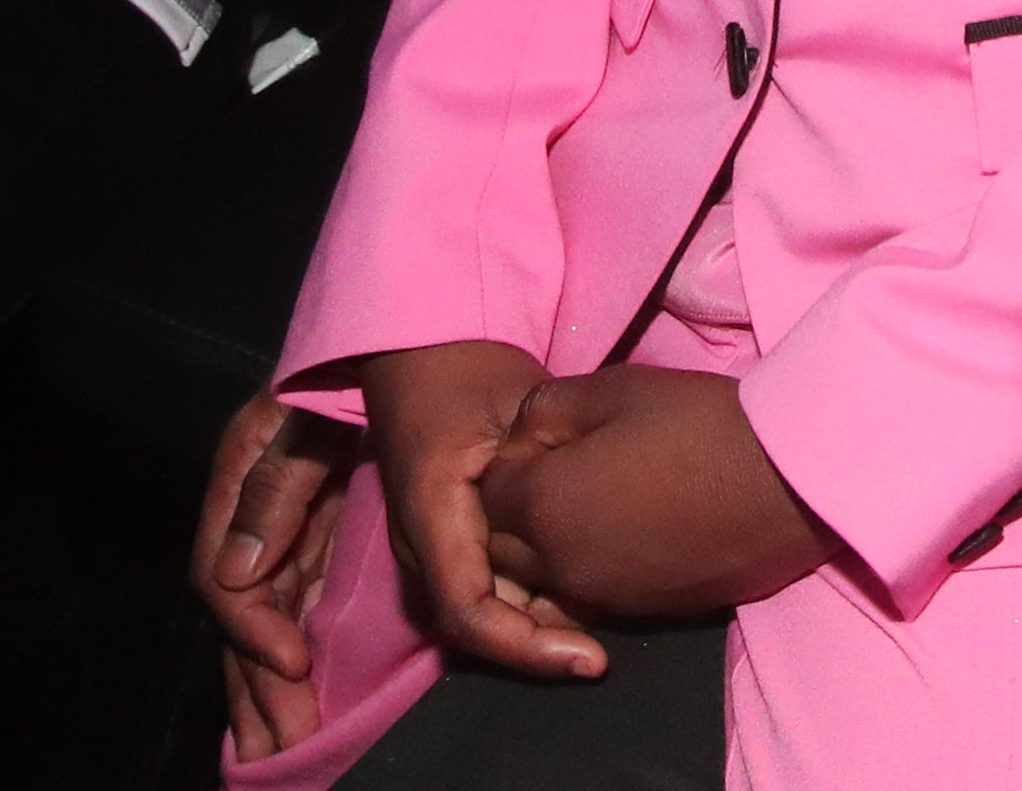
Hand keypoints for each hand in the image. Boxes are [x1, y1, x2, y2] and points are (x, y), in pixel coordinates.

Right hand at [195, 391, 356, 759]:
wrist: (409, 347)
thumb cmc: (356, 376)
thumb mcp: (307, 418)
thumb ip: (273, 487)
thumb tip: (231, 575)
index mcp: (240, 483)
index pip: (225, 578)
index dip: (252, 629)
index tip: (293, 666)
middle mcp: (253, 519)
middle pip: (244, 621)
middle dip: (259, 687)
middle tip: (287, 745)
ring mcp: (284, 537)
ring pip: (266, 629)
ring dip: (270, 693)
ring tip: (286, 750)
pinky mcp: (316, 549)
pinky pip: (296, 617)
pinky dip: (294, 667)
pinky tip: (300, 712)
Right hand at [368, 339, 613, 680]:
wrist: (421, 361)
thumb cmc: (471, 376)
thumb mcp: (516, 411)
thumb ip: (541, 472)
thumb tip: (580, 535)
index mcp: (429, 512)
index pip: (468, 611)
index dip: (527, 646)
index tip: (591, 659)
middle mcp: (418, 545)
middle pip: (476, 626)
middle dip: (538, 646)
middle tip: (602, 652)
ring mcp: (425, 550)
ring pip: (480, 615)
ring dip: (534, 629)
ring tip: (595, 631)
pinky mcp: (441, 548)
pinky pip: (482, 592)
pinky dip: (527, 605)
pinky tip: (574, 598)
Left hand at [479, 365, 835, 618]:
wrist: (788, 481)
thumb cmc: (699, 424)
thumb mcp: (612, 390)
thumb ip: (546, 412)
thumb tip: (523, 438)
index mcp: (545, 506)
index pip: (488, 494)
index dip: (511, 460)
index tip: (547, 436)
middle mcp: (562, 565)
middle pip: (504, 549)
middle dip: (517, 513)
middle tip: (561, 469)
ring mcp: (604, 596)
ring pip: (544, 582)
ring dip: (550, 548)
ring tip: (593, 501)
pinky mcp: (645, 611)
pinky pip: (590, 596)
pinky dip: (590, 569)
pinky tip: (629, 530)